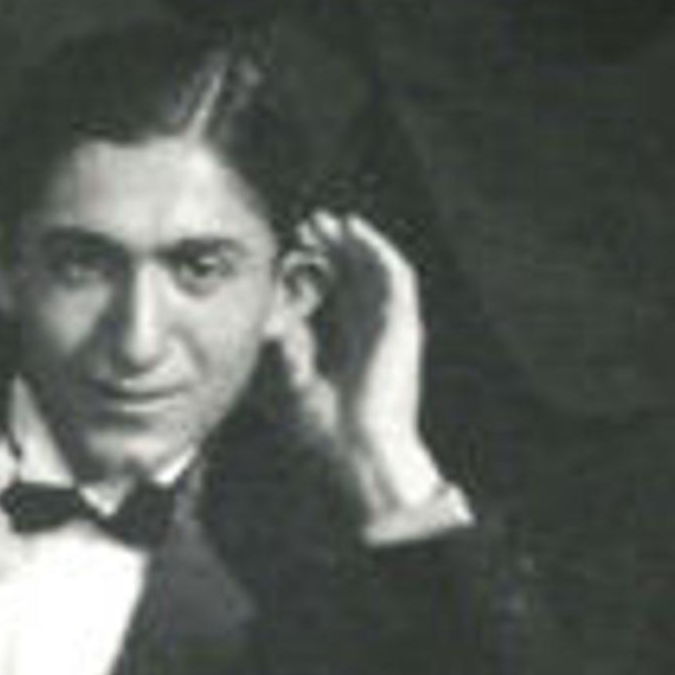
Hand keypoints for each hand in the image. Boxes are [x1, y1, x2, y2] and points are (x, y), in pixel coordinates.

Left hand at [272, 210, 453, 530]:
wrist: (355, 454)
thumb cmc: (324, 431)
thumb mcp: (291, 380)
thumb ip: (284, 347)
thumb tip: (270, 314)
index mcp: (357, 349)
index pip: (344, 294)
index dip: (325, 266)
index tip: (296, 244)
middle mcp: (378, 335)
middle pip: (361, 276)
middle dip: (337, 247)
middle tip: (308, 223)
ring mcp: (394, 329)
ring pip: (380, 269)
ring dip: (355, 241)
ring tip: (328, 220)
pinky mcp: (403, 326)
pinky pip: (396, 276)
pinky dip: (377, 249)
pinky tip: (353, 231)